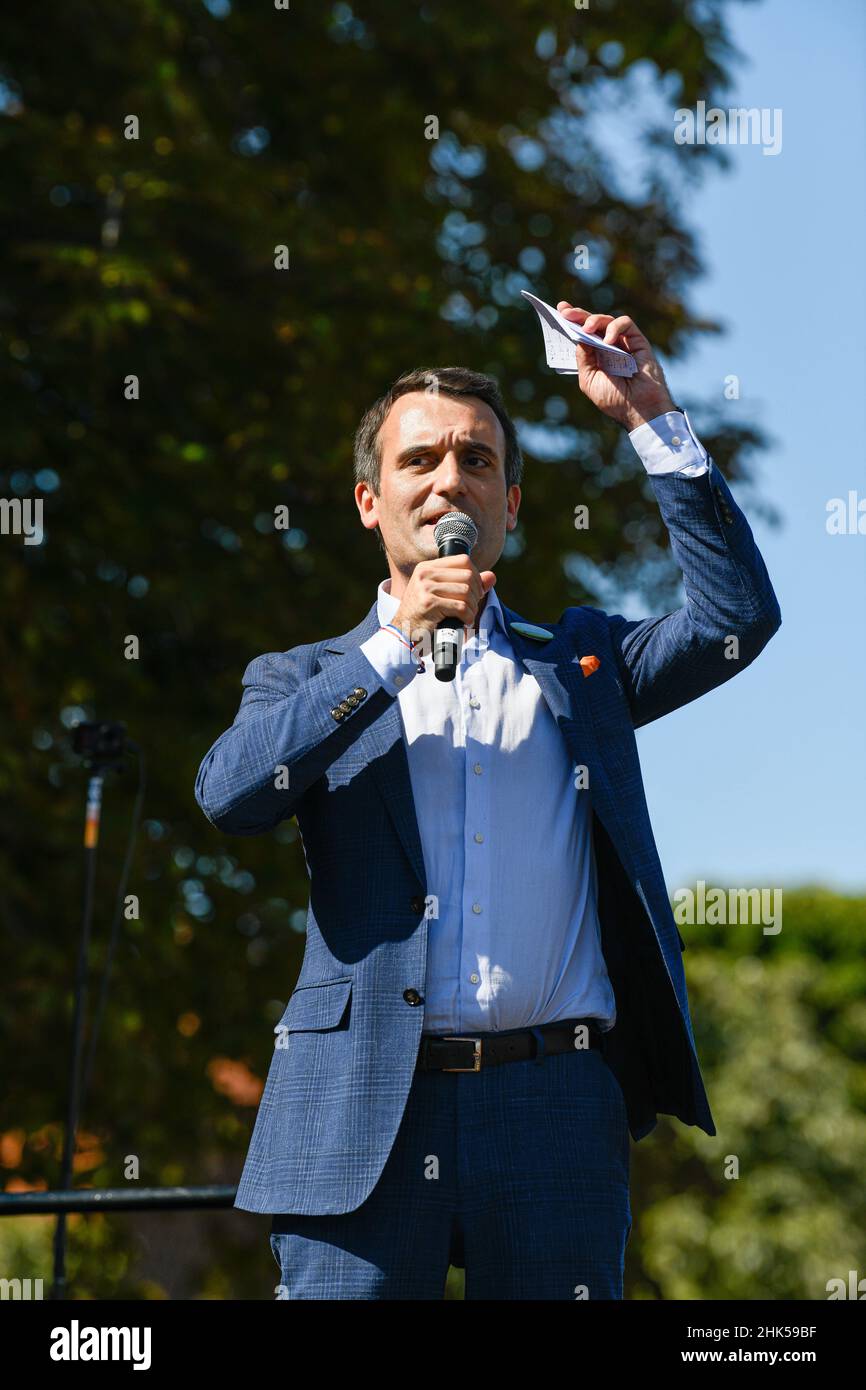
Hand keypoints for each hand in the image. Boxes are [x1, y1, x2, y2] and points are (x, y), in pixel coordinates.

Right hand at [392, 555, 495, 643]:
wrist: (402, 633)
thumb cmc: (424, 615)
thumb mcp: (442, 594)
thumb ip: (467, 583)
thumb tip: (492, 576)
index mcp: (427, 567)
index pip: (463, 560)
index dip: (476, 575)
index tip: (474, 591)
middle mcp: (425, 574)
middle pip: (468, 575)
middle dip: (477, 593)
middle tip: (471, 607)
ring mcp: (425, 588)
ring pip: (467, 592)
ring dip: (473, 607)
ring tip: (467, 616)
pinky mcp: (429, 604)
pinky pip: (461, 607)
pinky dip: (468, 617)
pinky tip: (463, 622)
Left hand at [556, 302, 675, 431]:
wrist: (638, 410)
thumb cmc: (614, 399)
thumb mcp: (589, 379)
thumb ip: (584, 358)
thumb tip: (579, 336)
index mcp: (596, 356)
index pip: (583, 334)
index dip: (573, 321)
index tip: (561, 310)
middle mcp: (609, 347)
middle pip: (593, 324)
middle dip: (578, 315)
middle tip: (567, 313)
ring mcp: (623, 343)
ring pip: (608, 320)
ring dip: (595, 320)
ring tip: (587, 328)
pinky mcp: (638, 341)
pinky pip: (626, 324)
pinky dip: (615, 328)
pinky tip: (608, 341)